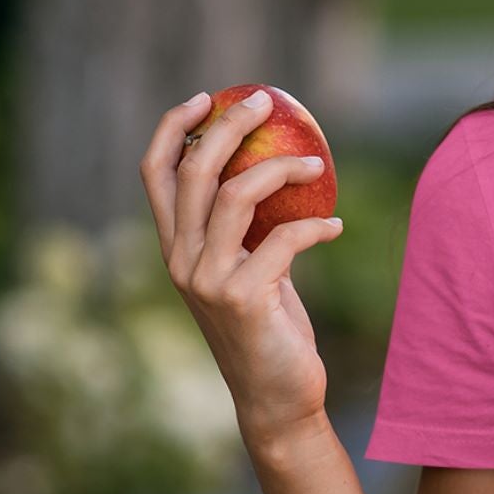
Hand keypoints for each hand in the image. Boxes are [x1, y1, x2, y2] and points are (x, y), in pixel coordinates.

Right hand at [139, 89, 343, 450]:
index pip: (156, 174)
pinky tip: (336, 226)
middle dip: (228, 126)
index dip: (174, 129)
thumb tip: (275, 172)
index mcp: (175, 249)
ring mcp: (206, 279)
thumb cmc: (270, 329)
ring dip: (281, 168)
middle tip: (265, 101)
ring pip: (236, 194)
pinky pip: (284, 238)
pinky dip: (315, 225)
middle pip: (194, 170)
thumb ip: (247, 232)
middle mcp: (180, 260)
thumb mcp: (252, 271)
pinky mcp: (242, 297)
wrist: (277, 396)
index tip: (206, 97)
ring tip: (316, 162)